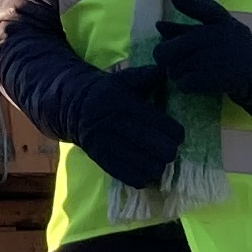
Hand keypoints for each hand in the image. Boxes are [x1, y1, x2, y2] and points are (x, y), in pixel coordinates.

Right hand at [78, 66, 184, 191]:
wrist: (74, 109)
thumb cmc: (108, 92)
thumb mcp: (125, 78)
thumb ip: (148, 75)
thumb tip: (170, 72)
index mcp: (123, 103)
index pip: (160, 124)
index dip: (175, 132)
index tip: (177, 133)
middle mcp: (115, 125)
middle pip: (159, 148)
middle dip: (170, 149)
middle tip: (169, 146)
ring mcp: (107, 146)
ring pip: (149, 167)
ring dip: (158, 164)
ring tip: (157, 158)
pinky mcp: (103, 162)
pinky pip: (133, 178)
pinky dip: (145, 176)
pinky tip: (145, 167)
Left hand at [151, 0, 251, 111]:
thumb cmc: (229, 48)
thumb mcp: (212, 31)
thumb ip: (185, 28)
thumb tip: (159, 26)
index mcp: (221, 19)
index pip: (202, 6)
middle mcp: (222, 34)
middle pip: (169, 49)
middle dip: (165, 56)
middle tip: (172, 61)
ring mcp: (223, 57)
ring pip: (175, 69)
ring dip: (176, 73)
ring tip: (189, 71)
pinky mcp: (224, 78)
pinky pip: (186, 83)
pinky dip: (185, 85)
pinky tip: (194, 82)